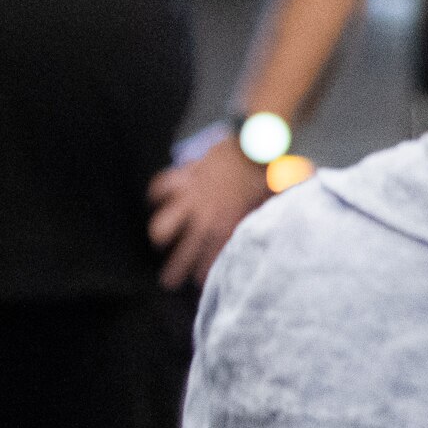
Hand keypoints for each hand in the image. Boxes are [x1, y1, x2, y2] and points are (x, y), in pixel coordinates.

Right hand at [148, 130, 273, 287]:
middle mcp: (205, 216)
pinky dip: (158, 192)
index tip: (200, 284)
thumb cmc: (268, 174)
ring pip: (162, 225)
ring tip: (160, 239)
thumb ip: (264, 221)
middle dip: (175, 270)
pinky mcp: (183, 177)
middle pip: (184, 251)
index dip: (204, 273)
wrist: (255, 143)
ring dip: (160, 233)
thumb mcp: (270, 206)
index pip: (211, 258)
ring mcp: (190, 197)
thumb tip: (269, 236)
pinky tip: (157, 199)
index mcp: (227, 225)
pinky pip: (160, 187)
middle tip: (168, 282)